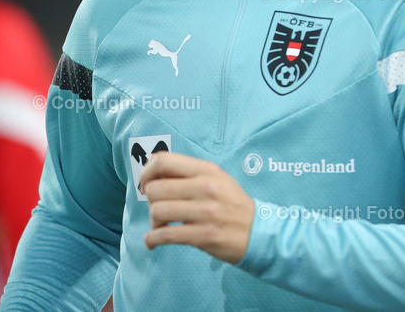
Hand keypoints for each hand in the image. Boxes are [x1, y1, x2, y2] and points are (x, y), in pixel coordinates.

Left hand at [139, 152, 254, 263]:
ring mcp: (205, 212)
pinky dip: (152, 240)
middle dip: (150, 201)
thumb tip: (153, 161)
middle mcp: (206, 187)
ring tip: (161, 226)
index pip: (164, 161)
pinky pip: (166, 235)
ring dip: (153, 222)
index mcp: (207, 170)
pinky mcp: (204, 235)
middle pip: (156, 188)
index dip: (147, 172)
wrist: (258, 232)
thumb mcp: (217, 179)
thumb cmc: (233, 204)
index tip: (145, 183)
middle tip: (158, 208)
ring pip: (158, 211)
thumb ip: (188, 171)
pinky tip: (153, 242)